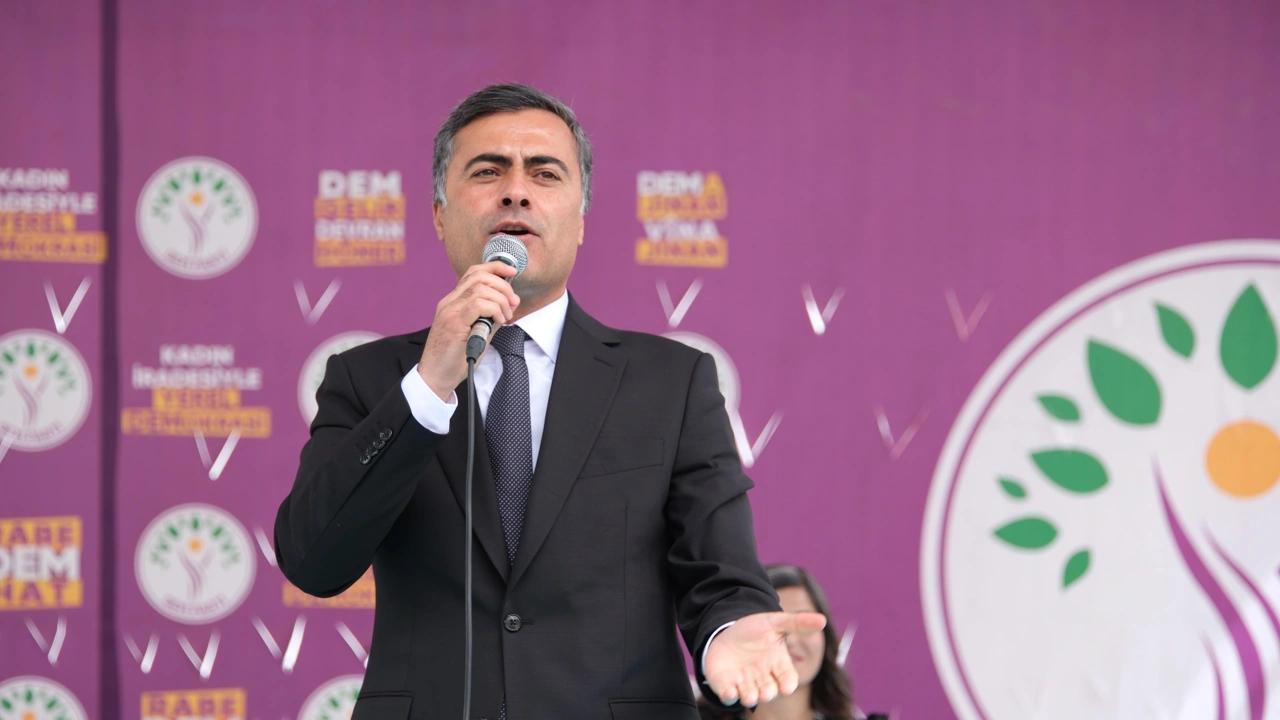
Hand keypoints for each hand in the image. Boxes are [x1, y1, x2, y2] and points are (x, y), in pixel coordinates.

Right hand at [418, 261, 519, 398]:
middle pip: (479, 275)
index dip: (495, 267)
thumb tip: (511, 303)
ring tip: (505, 316)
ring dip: (501, 300)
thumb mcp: (479, 332)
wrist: (436, 377)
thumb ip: (492, 316)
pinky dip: (494, 309)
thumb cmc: (455, 358)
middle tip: (513, 302)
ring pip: (480, 287)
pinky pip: (478, 304)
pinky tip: (499, 321)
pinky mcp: (453, 322)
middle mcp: (449, 302)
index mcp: (454, 301)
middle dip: (503, 285)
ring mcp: (449, 310)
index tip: (512, 272)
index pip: (474, 272)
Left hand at [704, 611, 826, 706]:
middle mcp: (763, 678)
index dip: (788, 684)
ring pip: (749, 696)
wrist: (728, 632)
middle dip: (768, 693)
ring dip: (749, 697)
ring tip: (750, 696)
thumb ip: (796, 623)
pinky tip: (729, 692)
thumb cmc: (756, 631)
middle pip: (769, 691)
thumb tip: (822, 620)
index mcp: (778, 665)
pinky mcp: (726, 684)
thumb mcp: (775, 623)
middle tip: (767, 693)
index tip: (787, 687)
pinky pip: (727, 694)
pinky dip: (728, 695)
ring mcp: (744, 683)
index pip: (787, 678)